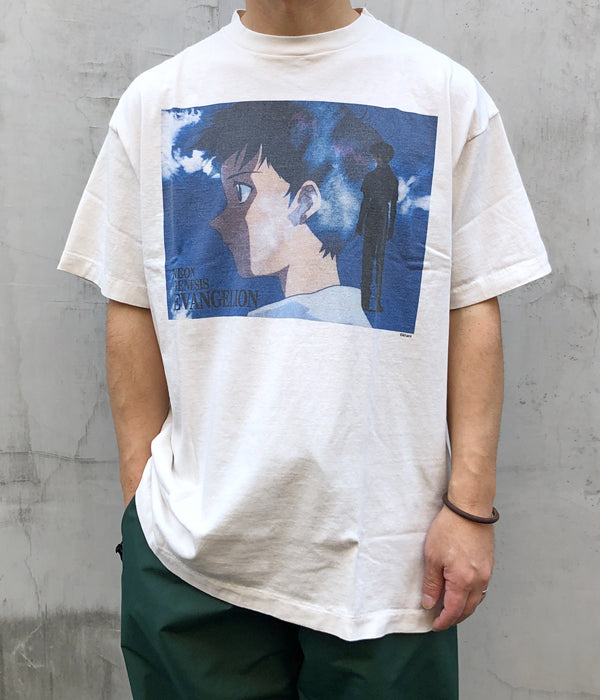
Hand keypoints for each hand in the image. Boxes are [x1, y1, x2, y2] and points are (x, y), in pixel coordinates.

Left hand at [422, 506, 493, 630]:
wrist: (470, 509)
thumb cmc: (450, 528)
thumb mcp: (432, 556)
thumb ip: (431, 583)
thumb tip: (429, 603)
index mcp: (463, 581)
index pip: (453, 611)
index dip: (444, 621)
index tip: (435, 625)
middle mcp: (479, 580)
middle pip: (468, 609)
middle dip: (455, 617)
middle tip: (441, 620)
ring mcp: (486, 572)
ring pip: (477, 599)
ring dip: (464, 607)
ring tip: (451, 608)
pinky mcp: (489, 563)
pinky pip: (482, 587)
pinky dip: (472, 594)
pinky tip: (462, 590)